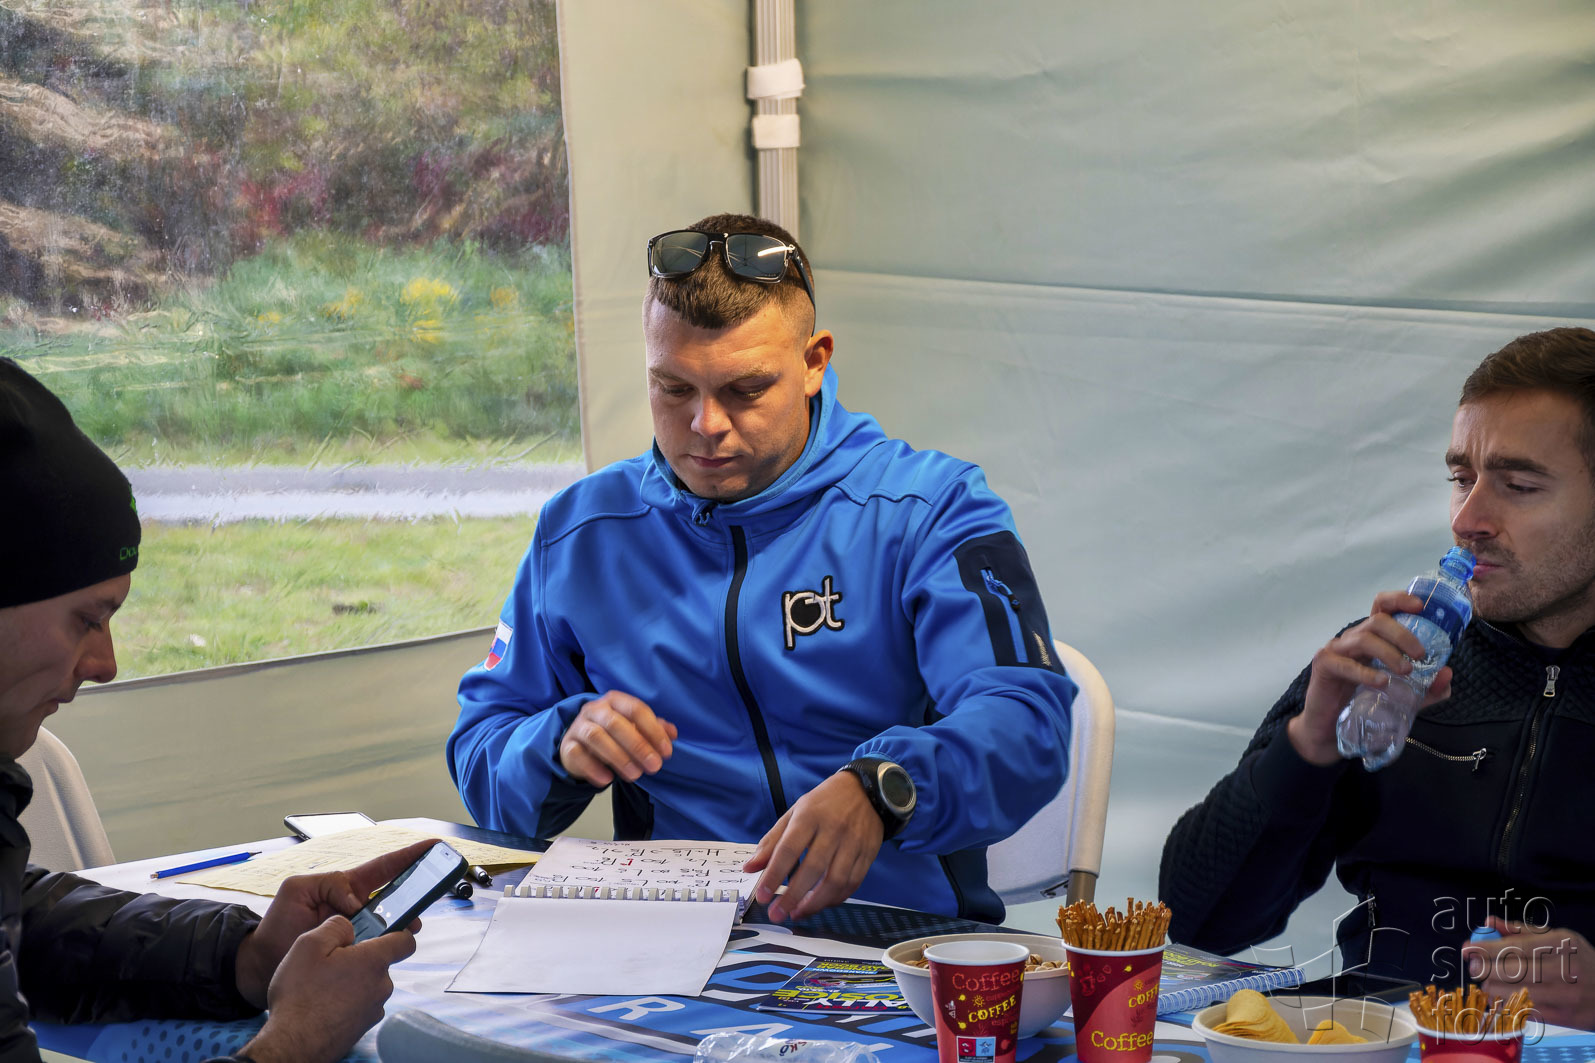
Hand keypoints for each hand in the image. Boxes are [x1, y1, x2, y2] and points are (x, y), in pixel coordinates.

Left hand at [234, 839, 434, 1006]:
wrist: (265, 963)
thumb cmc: (279, 923)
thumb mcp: (297, 889)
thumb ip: (329, 884)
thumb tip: (356, 903)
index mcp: (349, 886)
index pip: (385, 867)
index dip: (409, 855)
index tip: (433, 845)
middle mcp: (361, 907)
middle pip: (397, 895)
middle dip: (417, 890)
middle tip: (433, 888)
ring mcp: (361, 930)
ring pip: (393, 923)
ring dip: (406, 922)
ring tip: (411, 924)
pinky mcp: (357, 952)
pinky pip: (380, 946)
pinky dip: (390, 945)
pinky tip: (393, 947)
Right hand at [237, 915, 416, 1062]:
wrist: (292, 1044)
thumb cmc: (299, 996)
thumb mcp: (309, 945)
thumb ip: (336, 926)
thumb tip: (350, 926)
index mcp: (373, 961)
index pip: (405, 941)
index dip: (397, 931)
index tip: (381, 930)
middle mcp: (381, 986)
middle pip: (380, 963)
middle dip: (360, 959)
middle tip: (331, 963)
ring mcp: (374, 1009)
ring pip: (369, 985)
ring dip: (352, 982)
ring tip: (322, 987)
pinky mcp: (363, 1027)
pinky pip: (360, 1005)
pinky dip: (347, 1002)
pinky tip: (324, 1005)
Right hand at [557, 690, 677, 786]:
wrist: (579, 744)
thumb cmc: (612, 734)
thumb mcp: (633, 728)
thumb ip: (653, 728)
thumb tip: (673, 733)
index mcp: (615, 700)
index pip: (636, 709)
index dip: (653, 730)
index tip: (666, 752)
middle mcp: (594, 709)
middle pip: (616, 723)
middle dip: (638, 746)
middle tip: (654, 766)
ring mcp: (578, 726)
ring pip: (596, 737)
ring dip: (618, 757)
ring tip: (634, 775)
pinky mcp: (567, 745)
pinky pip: (578, 755)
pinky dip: (593, 768)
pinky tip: (607, 780)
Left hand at [743, 772, 883, 922]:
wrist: (866, 791)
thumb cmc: (824, 803)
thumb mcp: (795, 812)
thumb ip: (772, 841)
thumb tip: (750, 867)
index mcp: (809, 816)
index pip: (789, 849)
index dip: (774, 875)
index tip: (762, 896)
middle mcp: (833, 829)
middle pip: (813, 869)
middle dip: (793, 896)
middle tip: (777, 914)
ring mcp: (853, 842)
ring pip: (836, 880)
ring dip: (815, 903)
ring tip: (797, 913)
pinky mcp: (868, 853)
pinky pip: (853, 882)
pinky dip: (836, 898)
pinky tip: (821, 904)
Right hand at [1287, 591, 1453, 765]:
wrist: (1331, 730)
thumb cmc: (1365, 705)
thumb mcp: (1405, 697)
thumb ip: (1428, 687)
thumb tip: (1447, 673)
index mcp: (1372, 637)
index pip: (1382, 607)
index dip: (1399, 600)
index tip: (1420, 607)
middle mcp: (1353, 638)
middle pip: (1377, 620)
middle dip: (1403, 634)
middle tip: (1420, 655)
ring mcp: (1336, 650)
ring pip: (1363, 638)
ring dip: (1388, 652)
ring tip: (1406, 671)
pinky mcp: (1324, 666)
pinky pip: (1344, 664)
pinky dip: (1365, 672)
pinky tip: (1381, 683)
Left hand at [1468, 919, 1594, 1030]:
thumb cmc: (1580, 961)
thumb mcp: (1558, 938)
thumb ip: (1521, 930)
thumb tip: (1490, 922)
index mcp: (1562, 944)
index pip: (1517, 946)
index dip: (1487, 948)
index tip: (1468, 949)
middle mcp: (1566, 969)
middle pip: (1514, 970)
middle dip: (1486, 969)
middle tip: (1474, 967)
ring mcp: (1566, 996)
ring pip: (1517, 993)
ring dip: (1495, 988)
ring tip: (1488, 982)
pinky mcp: (1565, 1018)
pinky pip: (1528, 1011)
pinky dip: (1510, 1004)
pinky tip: (1502, 997)